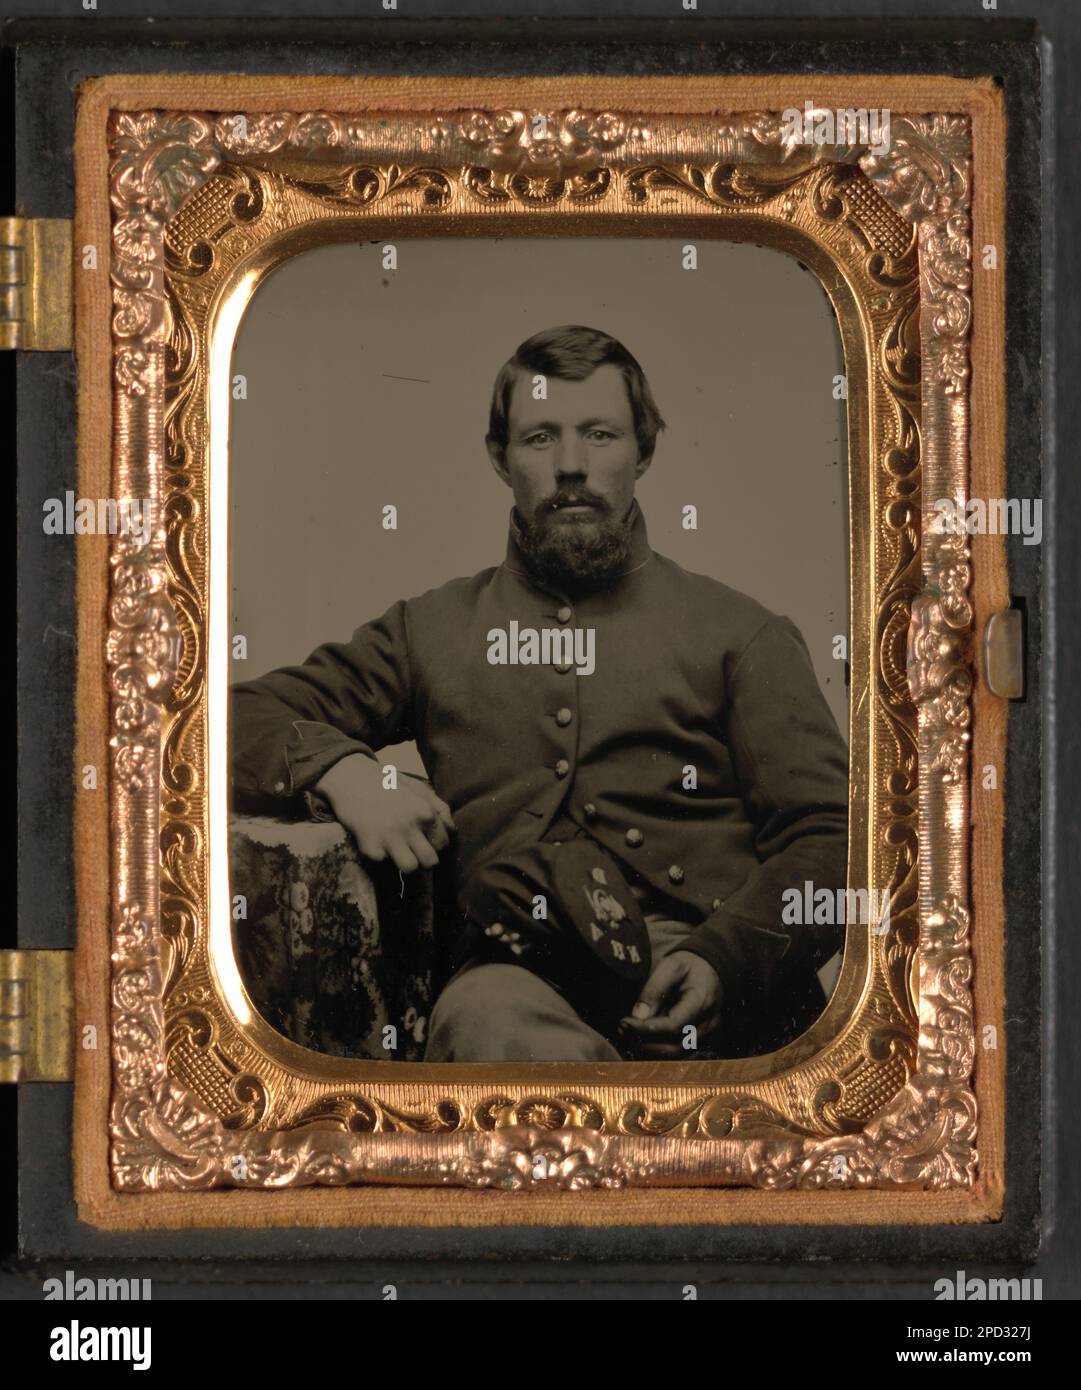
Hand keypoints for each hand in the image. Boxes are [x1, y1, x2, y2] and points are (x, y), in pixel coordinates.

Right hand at [315, 754, 453, 873]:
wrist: (351, 778)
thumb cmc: (387, 782)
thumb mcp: (417, 788)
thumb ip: (439, 808)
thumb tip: (452, 830)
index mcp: (425, 812)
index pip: (443, 843)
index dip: (435, 844)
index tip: (425, 840)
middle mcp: (410, 827)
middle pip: (430, 862)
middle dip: (424, 860)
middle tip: (414, 852)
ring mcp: (390, 838)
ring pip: (410, 868)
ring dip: (405, 863)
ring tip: (398, 853)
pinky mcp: (370, 847)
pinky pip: (382, 863)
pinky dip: (379, 855)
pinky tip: (376, 842)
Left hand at [619, 951, 721, 1058]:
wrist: (709, 971)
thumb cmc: (688, 966)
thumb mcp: (670, 965)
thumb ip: (654, 989)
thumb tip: (638, 1015)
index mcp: (702, 1001)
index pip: (674, 1026)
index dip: (646, 1029)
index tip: (624, 1021)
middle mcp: (709, 1024)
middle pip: (675, 1047)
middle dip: (644, 1043)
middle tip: (621, 1030)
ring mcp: (707, 1036)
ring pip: (675, 1055)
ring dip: (648, 1049)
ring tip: (626, 1034)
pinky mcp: (700, 1041)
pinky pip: (677, 1053)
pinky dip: (656, 1049)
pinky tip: (638, 1038)